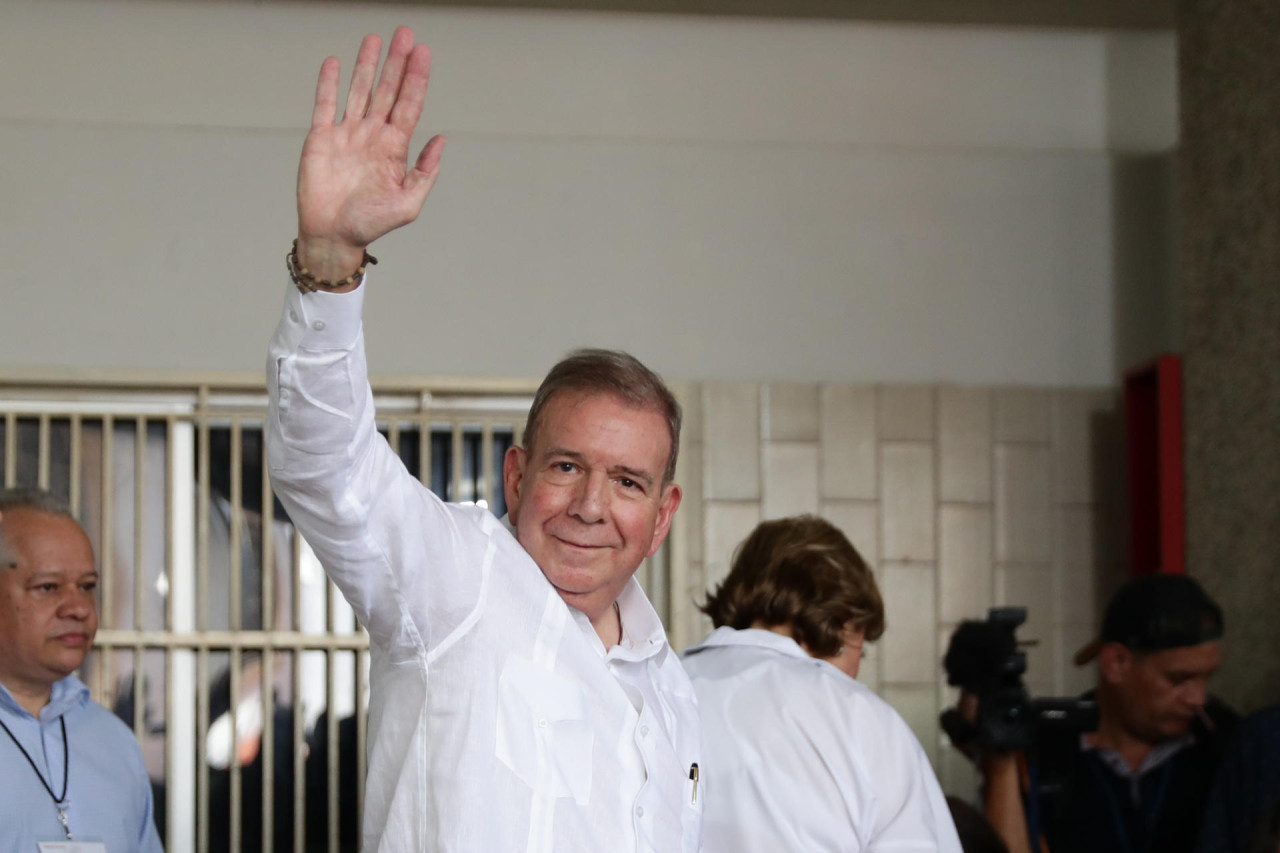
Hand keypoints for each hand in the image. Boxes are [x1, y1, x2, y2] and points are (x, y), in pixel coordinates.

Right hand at [295, 27, 445, 282]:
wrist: (334, 237)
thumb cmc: (371, 225)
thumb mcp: (408, 204)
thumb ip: (425, 171)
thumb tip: (441, 140)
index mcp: (395, 149)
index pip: (409, 105)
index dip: (416, 78)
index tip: (423, 52)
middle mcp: (372, 136)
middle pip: (387, 90)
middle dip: (397, 62)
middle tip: (405, 33)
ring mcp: (347, 135)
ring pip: (359, 90)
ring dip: (367, 64)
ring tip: (375, 38)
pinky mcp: (321, 139)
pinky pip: (325, 105)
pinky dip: (329, 83)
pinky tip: (335, 62)